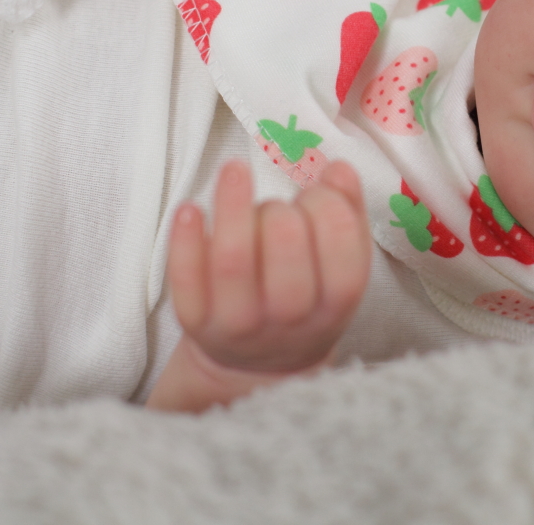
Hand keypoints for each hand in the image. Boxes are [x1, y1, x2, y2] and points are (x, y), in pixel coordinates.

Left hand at [168, 159, 370, 377]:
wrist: (260, 364)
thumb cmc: (307, 299)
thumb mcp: (341, 267)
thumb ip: (348, 214)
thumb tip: (339, 169)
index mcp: (334, 302)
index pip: (339, 242)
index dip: (327, 202)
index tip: (315, 194)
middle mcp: (289, 319)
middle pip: (285, 245)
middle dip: (282, 208)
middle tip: (277, 208)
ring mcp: (238, 323)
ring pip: (233, 259)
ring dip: (232, 205)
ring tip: (233, 171)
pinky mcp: (196, 322)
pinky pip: (186, 279)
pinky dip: (185, 240)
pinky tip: (191, 210)